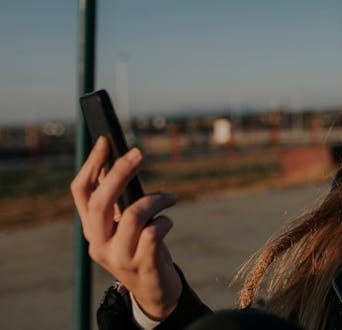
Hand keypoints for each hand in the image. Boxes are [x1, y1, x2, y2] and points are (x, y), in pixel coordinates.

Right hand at [70, 137, 182, 319]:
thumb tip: (116, 161)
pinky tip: (169, 220)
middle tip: (140, 152)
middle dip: (120, 172)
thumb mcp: (124, 224)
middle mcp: (99, 243)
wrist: (154, 290)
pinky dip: (165, 221)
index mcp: (91, 228)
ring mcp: (119, 257)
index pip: (81, 192)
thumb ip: (118, 200)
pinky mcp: (143, 266)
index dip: (91, 164)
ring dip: (155, 200)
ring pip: (132, 216)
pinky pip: (153, 234)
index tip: (105, 140)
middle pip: (101, 202)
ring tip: (171, 197)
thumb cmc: (141, 247)